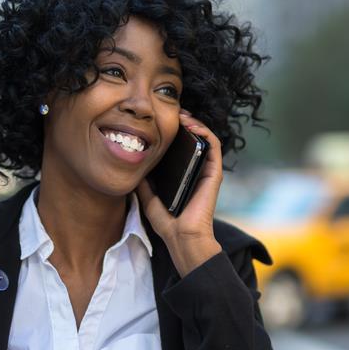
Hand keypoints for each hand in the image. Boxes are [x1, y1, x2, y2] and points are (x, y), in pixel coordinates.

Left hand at [137, 110, 222, 275]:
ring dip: (196, 123)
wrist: (182, 237)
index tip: (162, 121)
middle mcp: (197, 170)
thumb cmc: (168, 223)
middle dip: (186, 122)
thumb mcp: (149, 198)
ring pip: (206, 138)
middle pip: (195, 139)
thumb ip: (144, 182)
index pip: (183, 148)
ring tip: (182, 115)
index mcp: (185, 175)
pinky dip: (205, 132)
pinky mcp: (214, 173)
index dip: (176, 132)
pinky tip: (192, 125)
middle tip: (173, 112)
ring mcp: (207, 170)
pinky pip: (214, 146)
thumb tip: (134, 166)